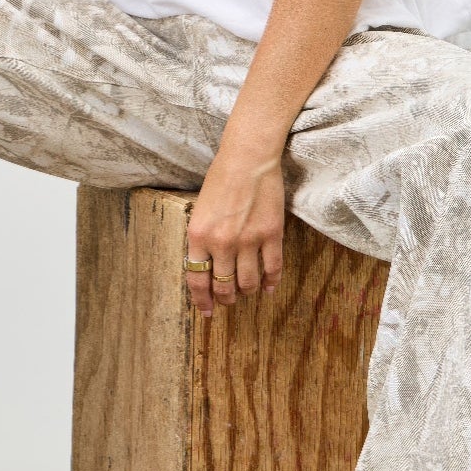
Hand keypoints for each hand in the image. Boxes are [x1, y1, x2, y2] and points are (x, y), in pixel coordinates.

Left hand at [185, 138, 286, 316]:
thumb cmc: (220, 179)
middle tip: (228, 301)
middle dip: (225, 299)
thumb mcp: (200, 211)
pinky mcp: (271, 235)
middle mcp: (222, 243)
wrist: (247, 158)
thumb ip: (202, 239)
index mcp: (198, 236)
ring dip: (246, 292)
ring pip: (248, 283)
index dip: (201, 299)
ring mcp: (248, 240)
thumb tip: (207, 266)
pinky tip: (269, 288)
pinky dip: (271, 282)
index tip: (207, 311)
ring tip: (246, 292)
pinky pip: (272, 268)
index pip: (197, 279)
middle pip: (223, 286)